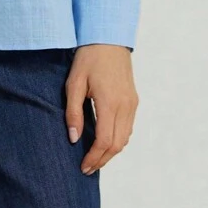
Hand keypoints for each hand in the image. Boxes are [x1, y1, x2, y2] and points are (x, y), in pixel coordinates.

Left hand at [65, 45, 138, 174]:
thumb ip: (73, 112)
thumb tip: (73, 138)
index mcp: (109, 101)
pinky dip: (118, 139)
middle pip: (118, 144)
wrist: (108, 39)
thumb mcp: (74, 83)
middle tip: (87, 168)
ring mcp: (132, 103)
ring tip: (95, 158)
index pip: (105, 140)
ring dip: (111, 151)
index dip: (94, 157)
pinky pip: (128, 127)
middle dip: (103, 159)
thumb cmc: (88, 59)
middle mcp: (125, 105)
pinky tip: (105, 141)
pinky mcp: (134, 100)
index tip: (83, 167)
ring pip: (126, 138)